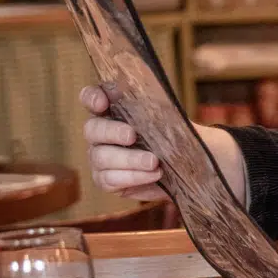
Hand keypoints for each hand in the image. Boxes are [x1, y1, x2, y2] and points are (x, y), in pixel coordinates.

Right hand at [80, 86, 248, 207]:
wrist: (187, 163)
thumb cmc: (173, 134)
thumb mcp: (168, 117)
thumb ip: (155, 107)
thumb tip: (150, 97)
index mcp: (112, 110)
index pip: (90, 98)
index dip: (91, 98)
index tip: (103, 103)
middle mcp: (101, 133)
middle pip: (91, 129)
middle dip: (112, 132)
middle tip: (132, 136)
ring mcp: (100, 157)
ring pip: (101, 158)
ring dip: (129, 160)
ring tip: (154, 162)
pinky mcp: (106, 180)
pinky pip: (109, 180)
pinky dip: (133, 177)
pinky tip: (153, 175)